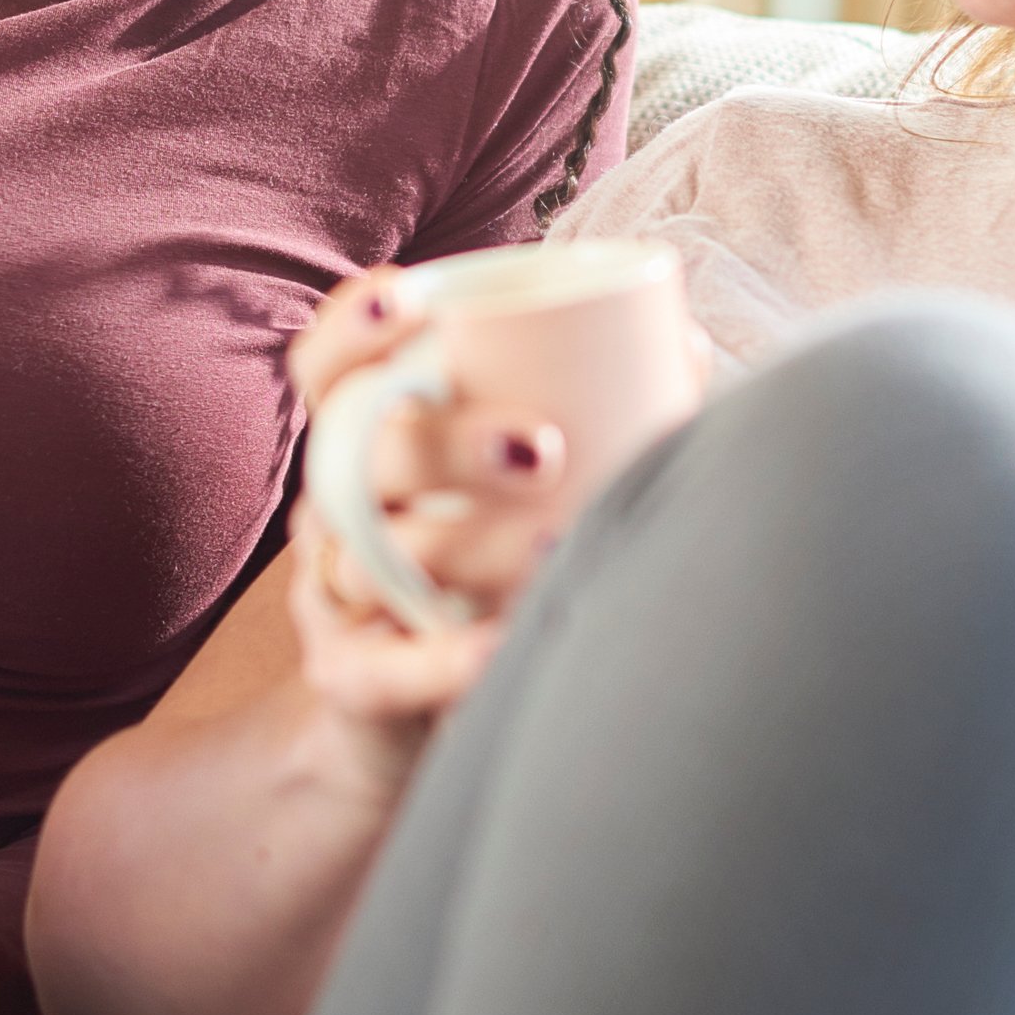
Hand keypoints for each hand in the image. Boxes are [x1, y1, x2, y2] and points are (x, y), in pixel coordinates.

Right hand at [283, 268, 579, 734]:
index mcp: (368, 442)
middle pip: (359, 457)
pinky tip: (502, 647)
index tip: (413, 300)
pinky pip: (381, 668)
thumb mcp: (513, 489)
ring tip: (556, 544)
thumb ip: (588, 414)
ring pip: (373, 560)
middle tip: (544, 447)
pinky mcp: (347, 678)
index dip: (353, 328)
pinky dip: (443, 660)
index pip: (328, 371)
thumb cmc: (482, 569)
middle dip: (443, 442)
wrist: (409, 714)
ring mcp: (333, 595)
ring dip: (465, 547)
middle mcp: (335, 508)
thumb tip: (686, 343)